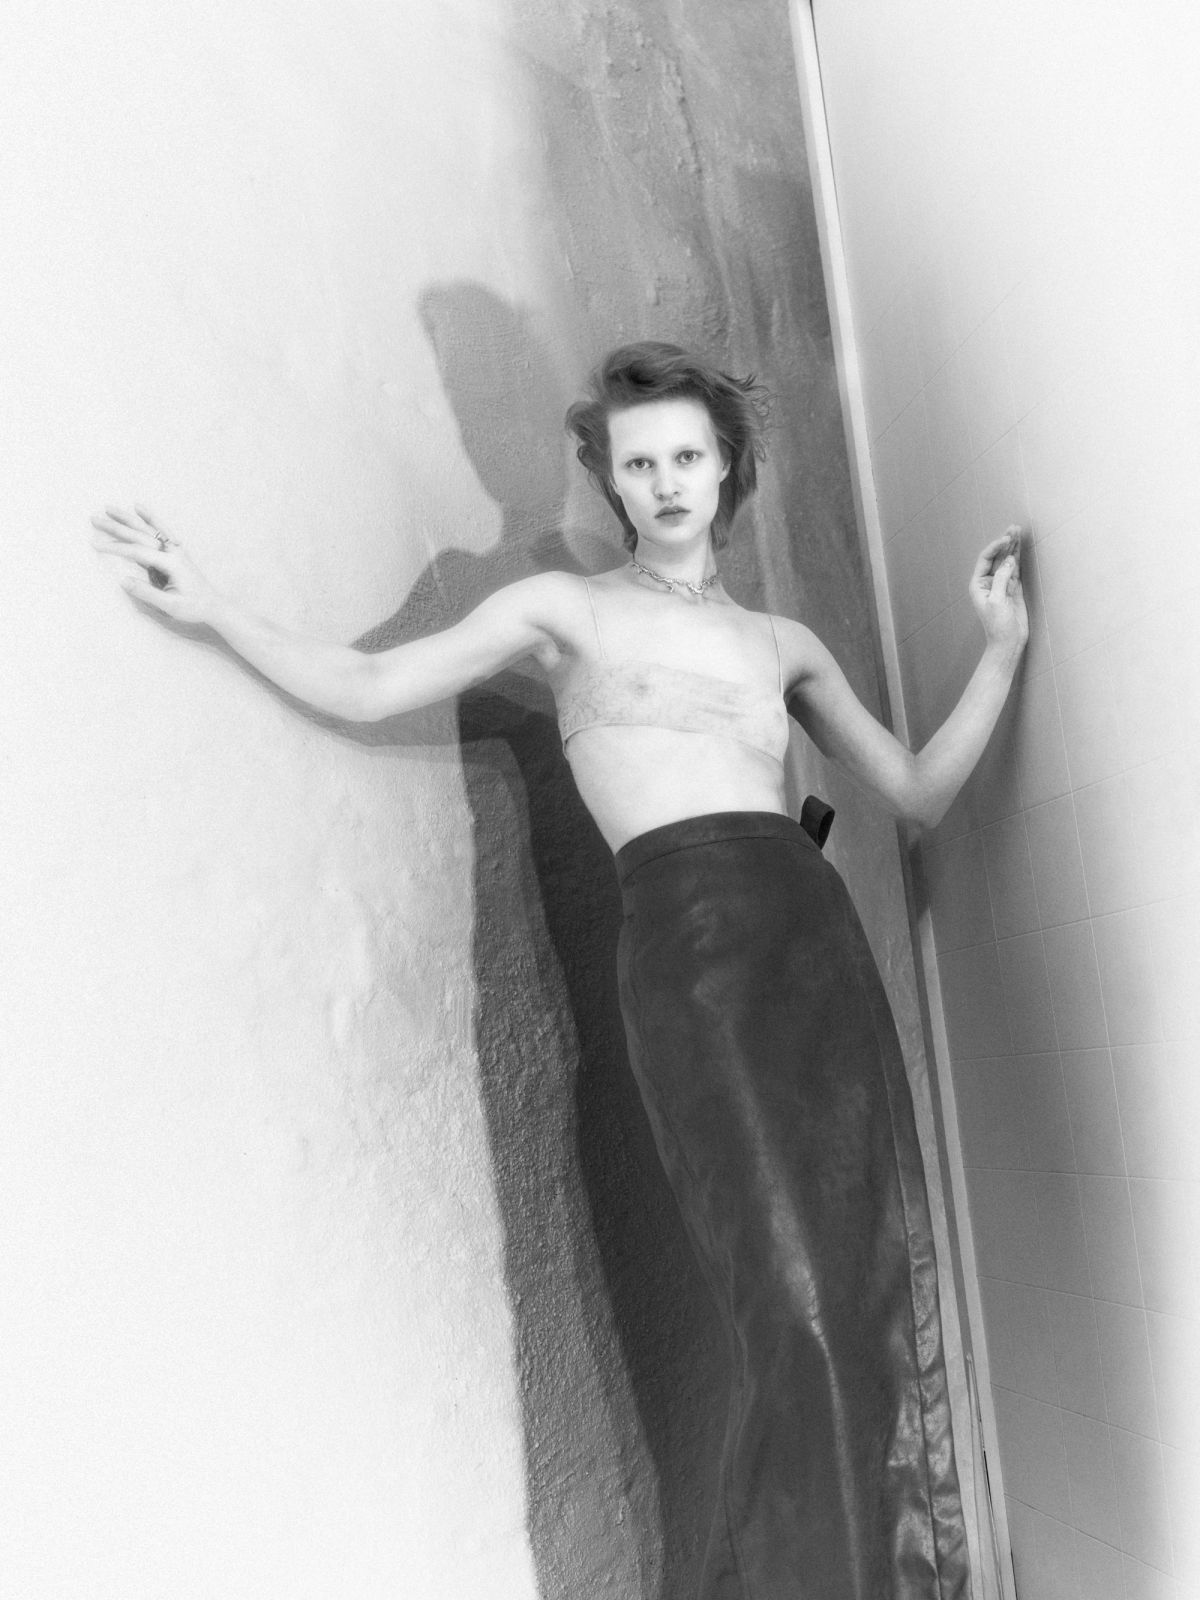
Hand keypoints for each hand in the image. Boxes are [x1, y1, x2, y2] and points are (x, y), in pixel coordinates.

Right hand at [90, 505, 222, 626]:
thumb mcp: (170, 606)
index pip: (138, 552)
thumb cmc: (193, 608)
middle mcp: (173, 551)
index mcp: (171, 563)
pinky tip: (139, 507)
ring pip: (148, 529)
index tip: (96, 544)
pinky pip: (161, 530)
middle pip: (140, 535)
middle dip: (116, 527)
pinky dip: (150, 518)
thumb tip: (123, 580)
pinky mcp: (176, 551)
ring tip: (109, 507)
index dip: (116, 548)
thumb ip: (147, 593)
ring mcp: (176, 549)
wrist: (214, 606)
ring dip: (128, 518)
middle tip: (94, 519)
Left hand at [969, 524, 1028, 658]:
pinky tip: (1020, 547)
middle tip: (1014, 528)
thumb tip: (1009, 561)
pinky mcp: (1013, 589)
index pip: (985, 559)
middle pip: (996, 557)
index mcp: (978, 584)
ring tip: (1018, 531)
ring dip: (1012, 547)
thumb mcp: (997, 601)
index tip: (1006, 539)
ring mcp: (1002, 584)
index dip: (995, 547)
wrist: (1008, 641)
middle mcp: (989, 582)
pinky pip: (1016, 569)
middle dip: (1005, 542)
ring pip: (1007, 561)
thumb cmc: (998, 625)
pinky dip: (1018, 558)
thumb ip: (1002, 579)